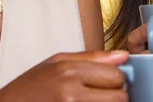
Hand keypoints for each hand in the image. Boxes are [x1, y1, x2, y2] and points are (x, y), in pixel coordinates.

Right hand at [0, 50, 129, 101]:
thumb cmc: (28, 89)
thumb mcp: (55, 63)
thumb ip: (92, 57)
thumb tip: (123, 55)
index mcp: (69, 72)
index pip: (116, 75)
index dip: (114, 80)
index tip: (106, 83)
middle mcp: (71, 94)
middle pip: (119, 97)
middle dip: (115, 96)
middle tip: (100, 96)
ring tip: (91, 101)